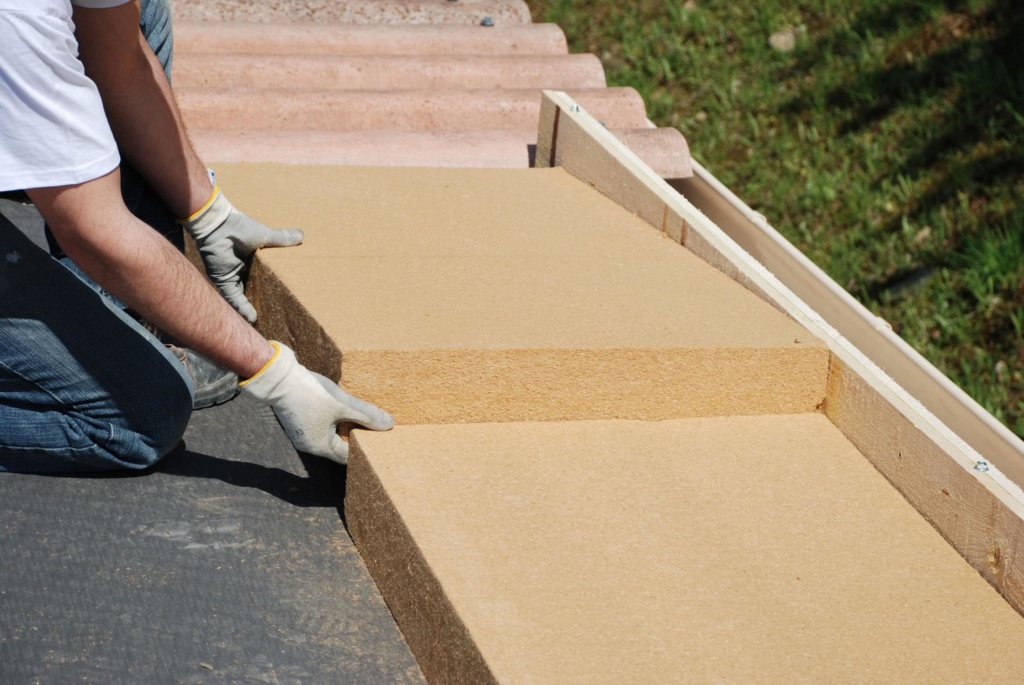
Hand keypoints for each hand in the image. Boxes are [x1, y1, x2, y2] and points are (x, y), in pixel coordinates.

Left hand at [180, 187, 302, 322]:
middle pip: (253, 289)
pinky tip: (254, 319)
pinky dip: (243, 308)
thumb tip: (301, 236)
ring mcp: (232, 277)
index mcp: (251, 259)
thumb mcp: (265, 235)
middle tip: (276, 313)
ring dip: (252, 309)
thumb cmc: (239, 227)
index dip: (271, 286)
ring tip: (266, 321)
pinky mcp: (225, 282)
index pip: (262, 276)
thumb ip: (282, 238)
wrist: (218, 226)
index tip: (284, 296)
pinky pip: (234, 299)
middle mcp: (241, 270)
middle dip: (262, 301)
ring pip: (242, 298)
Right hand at [240, 342, 393, 462]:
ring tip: (362, 417)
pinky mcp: (299, 420)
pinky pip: (321, 425)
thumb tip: (389, 425)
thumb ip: (367, 415)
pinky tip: (342, 408)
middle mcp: (310, 444)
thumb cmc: (310, 393)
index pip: (349, 457)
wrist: (278, 377)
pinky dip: (334, 420)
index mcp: (320, 447)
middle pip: (339, 447)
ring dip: (345, 427)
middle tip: (375, 429)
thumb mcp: (343, 404)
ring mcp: (302, 432)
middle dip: (357, 438)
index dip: (366, 449)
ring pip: (330, 434)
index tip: (380, 441)